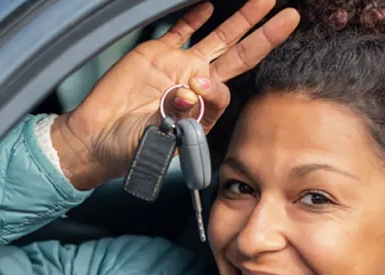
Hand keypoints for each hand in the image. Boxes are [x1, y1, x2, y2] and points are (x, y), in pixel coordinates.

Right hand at [52, 0, 299, 189]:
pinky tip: (209, 5)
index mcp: (202, 113)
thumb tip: (189, 94)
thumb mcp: (154, 141)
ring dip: (241, 19)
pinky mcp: (157, 54)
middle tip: (288, 17)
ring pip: (219, 38)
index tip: (193, 88)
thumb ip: (174, 120)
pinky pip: (182, 30)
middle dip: (264, 36)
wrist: (96, 139)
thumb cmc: (128, 150)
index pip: (223, 93)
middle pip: (239, 56)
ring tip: (263, 1)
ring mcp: (179, 67)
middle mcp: (197, 87)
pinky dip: (195, 17)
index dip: (214, 88)